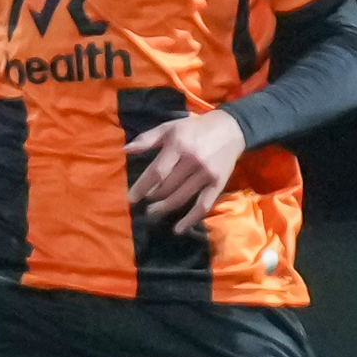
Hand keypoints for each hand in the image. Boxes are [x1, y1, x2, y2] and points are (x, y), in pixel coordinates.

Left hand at [124, 110, 246, 234]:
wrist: (231, 128)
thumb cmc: (194, 128)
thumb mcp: (170, 127)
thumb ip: (147, 139)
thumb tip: (124, 150)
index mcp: (178, 144)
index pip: (156, 172)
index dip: (142, 187)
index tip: (131, 198)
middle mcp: (192, 160)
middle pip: (167, 187)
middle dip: (152, 197)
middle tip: (145, 201)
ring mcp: (206, 173)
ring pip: (181, 197)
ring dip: (164, 208)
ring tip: (153, 211)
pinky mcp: (218, 183)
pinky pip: (203, 205)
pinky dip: (190, 219)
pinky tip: (178, 229)